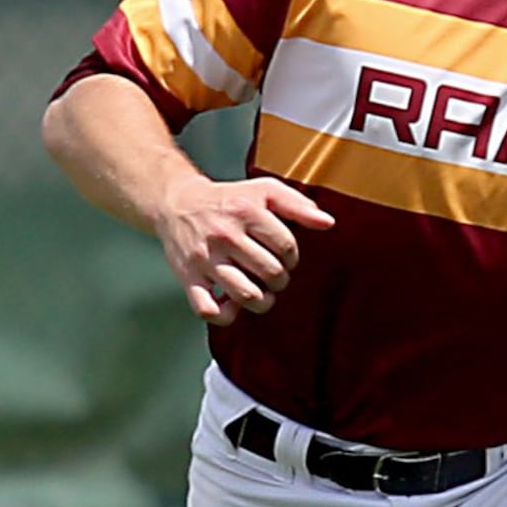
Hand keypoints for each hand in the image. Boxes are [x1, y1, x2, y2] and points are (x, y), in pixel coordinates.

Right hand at [156, 174, 333, 325]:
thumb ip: (298, 204)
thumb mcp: (264, 191)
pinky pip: (208, 311)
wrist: (178, 204)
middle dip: (280, 280)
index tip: (285, 257)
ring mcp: (205, 259)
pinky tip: (231, 304)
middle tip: (274, 275)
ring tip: (261, 292)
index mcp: (246, 212)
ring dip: (262, 301)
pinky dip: (225, 315)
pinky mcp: (188, 277)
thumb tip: (328, 222)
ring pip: (246, 295)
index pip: (286, 247)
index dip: (292, 258)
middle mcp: (224, 235)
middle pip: (271, 273)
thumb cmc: (229, 200)